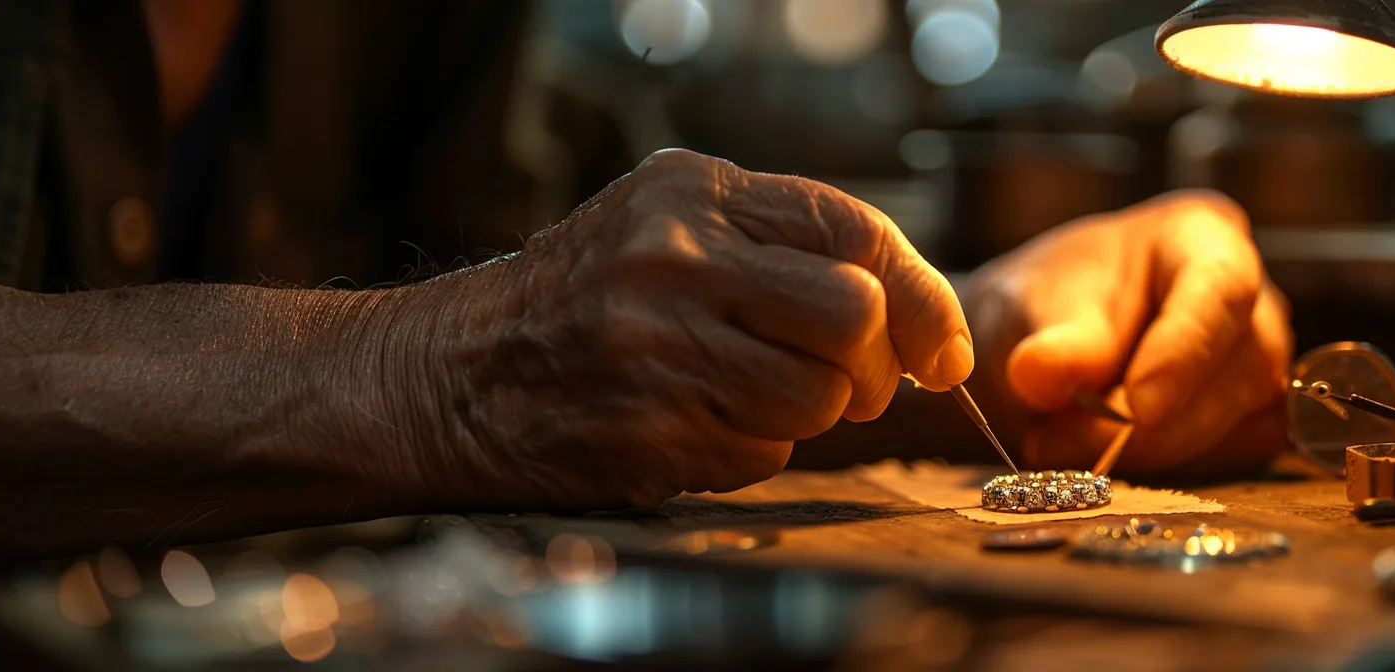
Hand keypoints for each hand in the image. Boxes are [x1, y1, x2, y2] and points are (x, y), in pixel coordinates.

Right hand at [385, 149, 970, 509]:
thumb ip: (779, 247)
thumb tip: (914, 315)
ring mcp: (657, 347)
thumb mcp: (667, 228)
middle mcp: (675, 259)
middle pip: (852, 315)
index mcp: (692, 195)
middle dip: (871, 366)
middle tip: (847, 384)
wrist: (450, 373)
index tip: (944, 351)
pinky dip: (752, 450)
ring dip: (810, 417)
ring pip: (818, 397)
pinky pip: (762, 452)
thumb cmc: (579, 301)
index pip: (853, 229)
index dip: (922, 296)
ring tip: (749, 399)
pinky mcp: (646, 429)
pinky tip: (696, 425)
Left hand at [959, 190, 1292, 477]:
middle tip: (1052, 440)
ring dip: (1139, 453)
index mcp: (1202, 236)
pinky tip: (1093, 457)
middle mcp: (1252, 300)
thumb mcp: (1027, 305)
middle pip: (1237, 369)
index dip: (1186, 350)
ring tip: (1052, 442)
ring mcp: (1259, 366)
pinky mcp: (1250, 426)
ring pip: (1232, 427)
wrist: (1044, 347)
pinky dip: (1155, 473)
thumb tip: (1041, 374)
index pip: (1221, 288)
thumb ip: (1048, 338)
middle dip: (1146, 423)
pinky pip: (1222, 465)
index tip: (1139, 404)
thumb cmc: (1047, 304)